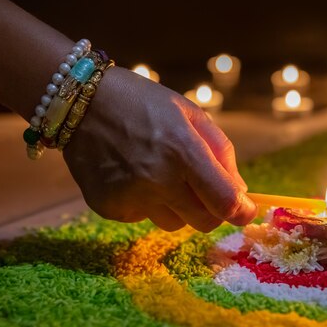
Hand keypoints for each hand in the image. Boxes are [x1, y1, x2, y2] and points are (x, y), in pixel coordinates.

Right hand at [62, 66, 256, 231]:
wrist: (81, 102)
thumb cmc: (144, 103)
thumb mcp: (191, 115)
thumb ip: (221, 153)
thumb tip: (239, 191)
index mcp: (183, 152)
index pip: (225, 202)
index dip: (242, 211)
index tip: (245, 210)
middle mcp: (157, 180)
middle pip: (204, 222)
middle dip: (212, 209)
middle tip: (203, 189)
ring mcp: (130, 197)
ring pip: (174, 224)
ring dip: (178, 207)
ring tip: (160, 174)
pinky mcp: (108, 207)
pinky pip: (143, 218)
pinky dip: (146, 204)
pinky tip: (133, 176)